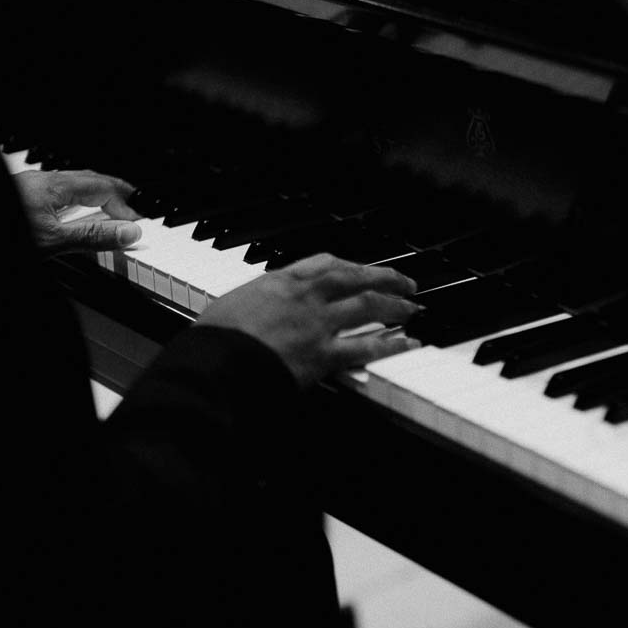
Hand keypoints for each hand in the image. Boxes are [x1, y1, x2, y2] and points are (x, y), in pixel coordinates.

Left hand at [13, 169, 142, 252]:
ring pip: (72, 188)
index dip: (127, 203)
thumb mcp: (52, 240)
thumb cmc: (7, 230)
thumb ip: (91, 236)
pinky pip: (57, 196)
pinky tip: (75, 218)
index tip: (140, 221)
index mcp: (54, 185)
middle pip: (90, 181)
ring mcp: (31, 188)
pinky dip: (76, 205)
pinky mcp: (23, 198)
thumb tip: (128, 232)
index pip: (104, 187)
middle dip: (116, 196)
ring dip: (96, 199)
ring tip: (111, 215)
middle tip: (133, 213)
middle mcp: (42, 181)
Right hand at [196, 254, 421, 386]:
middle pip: (354, 278)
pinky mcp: (322, 354)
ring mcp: (316, 324)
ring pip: (367, 306)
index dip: (349, 265)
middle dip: (384, 278)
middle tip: (405, 283)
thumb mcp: (230, 306)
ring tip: (413, 309)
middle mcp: (303, 297)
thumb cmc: (214, 340)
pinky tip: (409, 343)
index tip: (361, 269)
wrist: (214, 364)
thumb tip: (257, 310)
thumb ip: (255, 304)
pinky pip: (366, 346)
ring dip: (395, 306)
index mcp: (279, 281)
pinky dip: (392, 345)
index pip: (323, 263)